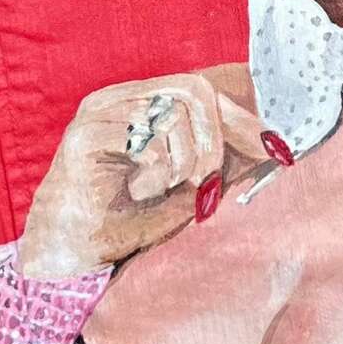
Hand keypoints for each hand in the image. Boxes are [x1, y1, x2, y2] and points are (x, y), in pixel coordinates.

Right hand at [17, 73, 268, 277]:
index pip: (201, 91)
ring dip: (180, 162)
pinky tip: (138, 190)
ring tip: (160, 188)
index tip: (272, 150)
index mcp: (141, 102)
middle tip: (204, 182)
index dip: (239, 119)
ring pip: (171, 115)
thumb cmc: (125, 219)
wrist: (70, 253)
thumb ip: (218, 160)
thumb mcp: (186, 186)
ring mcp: (99, 112)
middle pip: (192, 91)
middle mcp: (119, 98)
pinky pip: (145, 140)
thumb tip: (270, 147)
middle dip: (212, 141)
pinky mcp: (84, 135)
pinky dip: (154, 170)